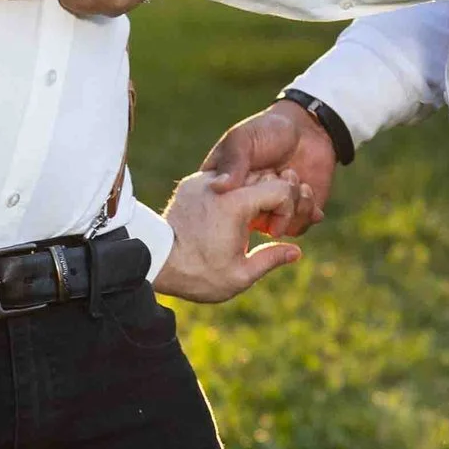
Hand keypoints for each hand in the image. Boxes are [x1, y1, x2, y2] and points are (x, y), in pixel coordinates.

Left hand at [154, 169, 304, 304]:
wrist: (153, 262)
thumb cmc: (196, 274)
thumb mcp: (239, 275)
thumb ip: (271, 259)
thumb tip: (296, 252)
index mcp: (236, 204)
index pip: (281, 189)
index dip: (288, 209)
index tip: (274, 233)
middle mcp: (220, 184)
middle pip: (264, 176)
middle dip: (274, 197)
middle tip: (268, 225)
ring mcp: (202, 181)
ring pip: (243, 174)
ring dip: (254, 192)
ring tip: (250, 222)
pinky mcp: (190, 184)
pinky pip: (222, 179)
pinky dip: (233, 191)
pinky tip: (229, 217)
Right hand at [204, 102, 336, 236]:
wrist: (305, 129)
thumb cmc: (266, 130)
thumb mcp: (242, 140)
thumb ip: (231, 162)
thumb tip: (217, 188)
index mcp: (224, 191)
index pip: (222, 215)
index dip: (241, 200)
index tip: (256, 173)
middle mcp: (246, 208)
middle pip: (253, 226)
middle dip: (269, 201)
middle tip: (278, 172)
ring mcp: (270, 214)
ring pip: (278, 229)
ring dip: (290, 204)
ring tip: (292, 174)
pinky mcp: (294, 216)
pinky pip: (298, 228)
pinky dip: (306, 209)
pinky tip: (306, 187)